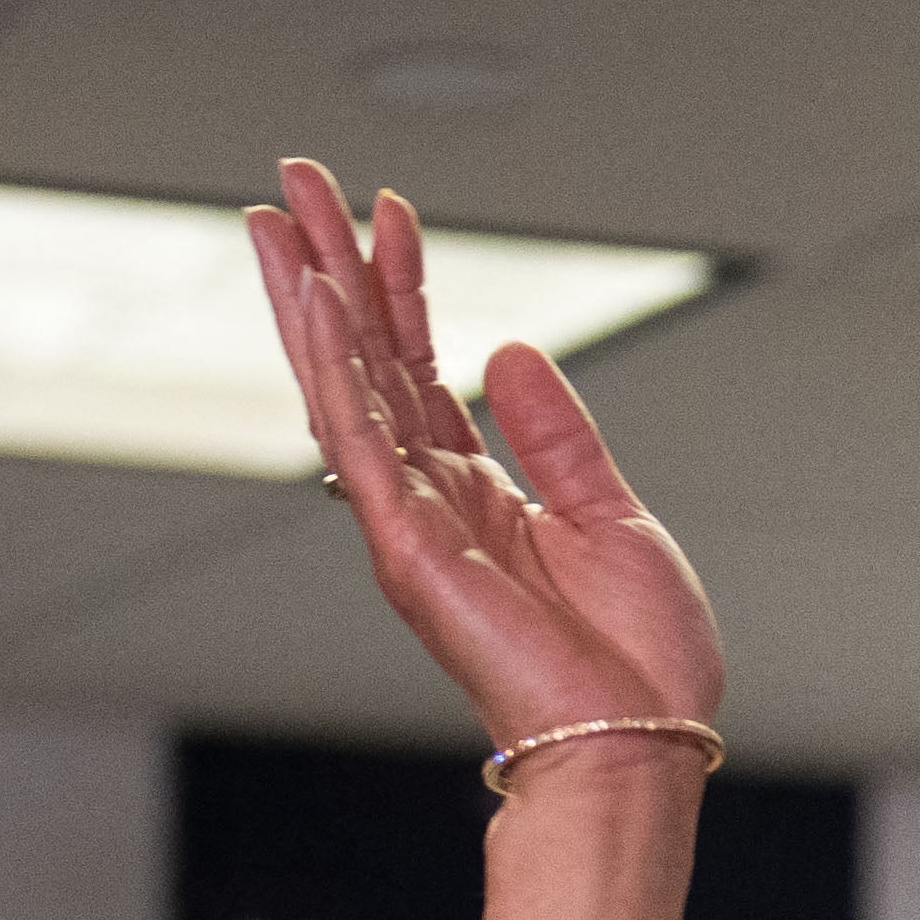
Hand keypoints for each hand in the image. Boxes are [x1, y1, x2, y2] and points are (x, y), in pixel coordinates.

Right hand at [249, 161, 722, 755]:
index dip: (402, 286)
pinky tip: (317, 304)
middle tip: (297, 181)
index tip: (388, 212)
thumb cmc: (636, 659)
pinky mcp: (407, 545)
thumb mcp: (613, 518)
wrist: (641, 739)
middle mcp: (430, 497)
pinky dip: (336, 370)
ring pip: (344, 385)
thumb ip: (558, 435)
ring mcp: (409, 519)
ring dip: (310, 297)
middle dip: (332, 265)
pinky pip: (358, 442)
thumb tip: (511, 350)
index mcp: (479, 491)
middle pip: (366, 357)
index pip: (421, 364)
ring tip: (278, 217)